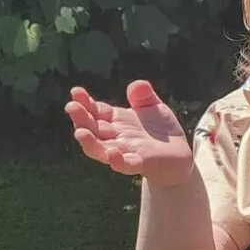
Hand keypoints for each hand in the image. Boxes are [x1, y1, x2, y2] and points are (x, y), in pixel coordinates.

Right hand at [66, 81, 193, 187]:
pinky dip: (117, 161)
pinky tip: (112, 153)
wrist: (178, 157)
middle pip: (93, 128)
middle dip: (80, 118)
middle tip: (71, 107)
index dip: (85, 102)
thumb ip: (144, 95)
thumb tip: (138, 85)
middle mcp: (115, 137)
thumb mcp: (154, 107)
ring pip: (100, 149)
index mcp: (115, 120)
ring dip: (89, 142)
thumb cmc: (161, 131)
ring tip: (80, 132)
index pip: (96, 111)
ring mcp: (125, 151)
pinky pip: (125, 165)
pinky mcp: (140, 164)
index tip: (76, 91)